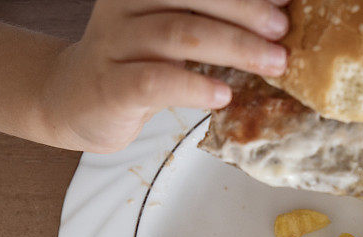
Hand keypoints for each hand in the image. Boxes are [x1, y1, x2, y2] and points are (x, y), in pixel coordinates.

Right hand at [41, 0, 290, 151]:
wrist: (75, 100)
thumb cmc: (138, 65)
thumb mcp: (173, 32)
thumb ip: (211, 20)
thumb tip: (276, 19)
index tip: (287, 1)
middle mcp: (126, 5)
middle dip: (245, 12)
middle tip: (283, 31)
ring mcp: (114, 43)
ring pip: (178, 34)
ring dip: (233, 47)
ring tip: (272, 63)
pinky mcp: (110, 85)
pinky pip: (155, 81)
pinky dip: (194, 86)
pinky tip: (223, 94)